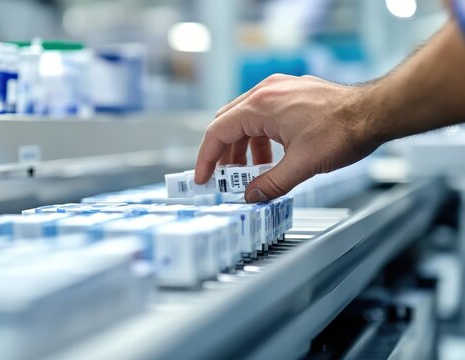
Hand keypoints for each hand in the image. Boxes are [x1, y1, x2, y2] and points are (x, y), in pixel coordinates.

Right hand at [194, 74, 380, 201]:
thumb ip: (271, 183)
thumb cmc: (344, 130)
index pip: (217, 132)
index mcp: (261, 105)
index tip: (203, 177)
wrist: (375, 111)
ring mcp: (279, 90)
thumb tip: (251, 196)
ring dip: (244, 148)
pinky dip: (260, 138)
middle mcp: (266, 92)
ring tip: (251, 173)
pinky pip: (264, 116)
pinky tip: (270, 158)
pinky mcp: (291, 94)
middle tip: (224, 178)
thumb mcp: (302, 165)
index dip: (207, 158)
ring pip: (246, 121)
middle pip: (228, 124)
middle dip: (224, 154)